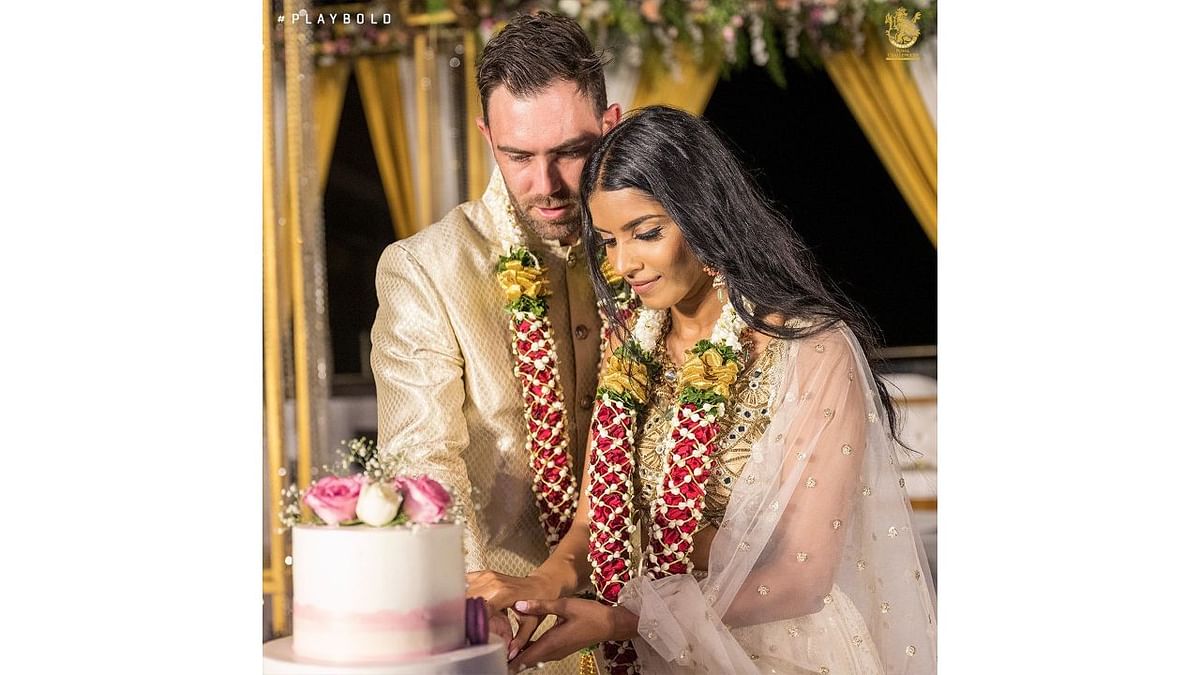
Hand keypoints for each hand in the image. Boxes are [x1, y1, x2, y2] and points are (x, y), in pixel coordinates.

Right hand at [466, 570, 556, 654]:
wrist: (539, 585)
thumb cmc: (537, 602)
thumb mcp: (531, 623)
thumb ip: (520, 639)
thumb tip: (510, 653)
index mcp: (506, 594)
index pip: (483, 606)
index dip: (473, 618)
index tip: (468, 630)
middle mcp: (495, 583)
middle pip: (469, 599)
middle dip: (465, 614)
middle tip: (464, 629)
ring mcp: (488, 577)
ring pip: (465, 591)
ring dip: (462, 605)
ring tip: (464, 618)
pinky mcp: (484, 574)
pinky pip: (466, 582)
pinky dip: (463, 593)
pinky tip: (465, 603)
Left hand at [508, 598, 637, 672]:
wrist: (610, 624)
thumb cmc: (591, 615)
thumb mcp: (565, 605)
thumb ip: (541, 605)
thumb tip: (519, 604)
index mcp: (552, 643)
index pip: (525, 658)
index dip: (509, 661)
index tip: (495, 660)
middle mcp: (553, 652)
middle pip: (526, 661)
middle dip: (510, 659)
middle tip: (493, 651)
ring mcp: (557, 652)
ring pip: (533, 657)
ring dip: (519, 655)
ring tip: (502, 647)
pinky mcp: (560, 648)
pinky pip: (540, 653)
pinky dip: (529, 650)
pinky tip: (521, 643)